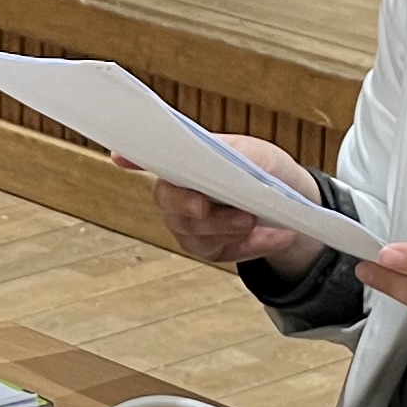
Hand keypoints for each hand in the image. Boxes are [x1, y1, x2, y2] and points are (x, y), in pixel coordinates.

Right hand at [146, 134, 326, 281]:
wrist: (285, 200)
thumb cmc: (263, 168)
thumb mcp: (258, 154)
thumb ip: (238, 158)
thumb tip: (230, 167)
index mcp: (183, 162)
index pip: (148, 157)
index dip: (132, 158)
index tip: (120, 156)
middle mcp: (176, 195)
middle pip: (169, 203)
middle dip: (189, 206)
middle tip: (205, 205)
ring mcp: (189, 225)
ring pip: (195, 233)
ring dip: (226, 227)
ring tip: (253, 218)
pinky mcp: (208, 249)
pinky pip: (222, 252)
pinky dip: (252, 245)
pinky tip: (277, 235)